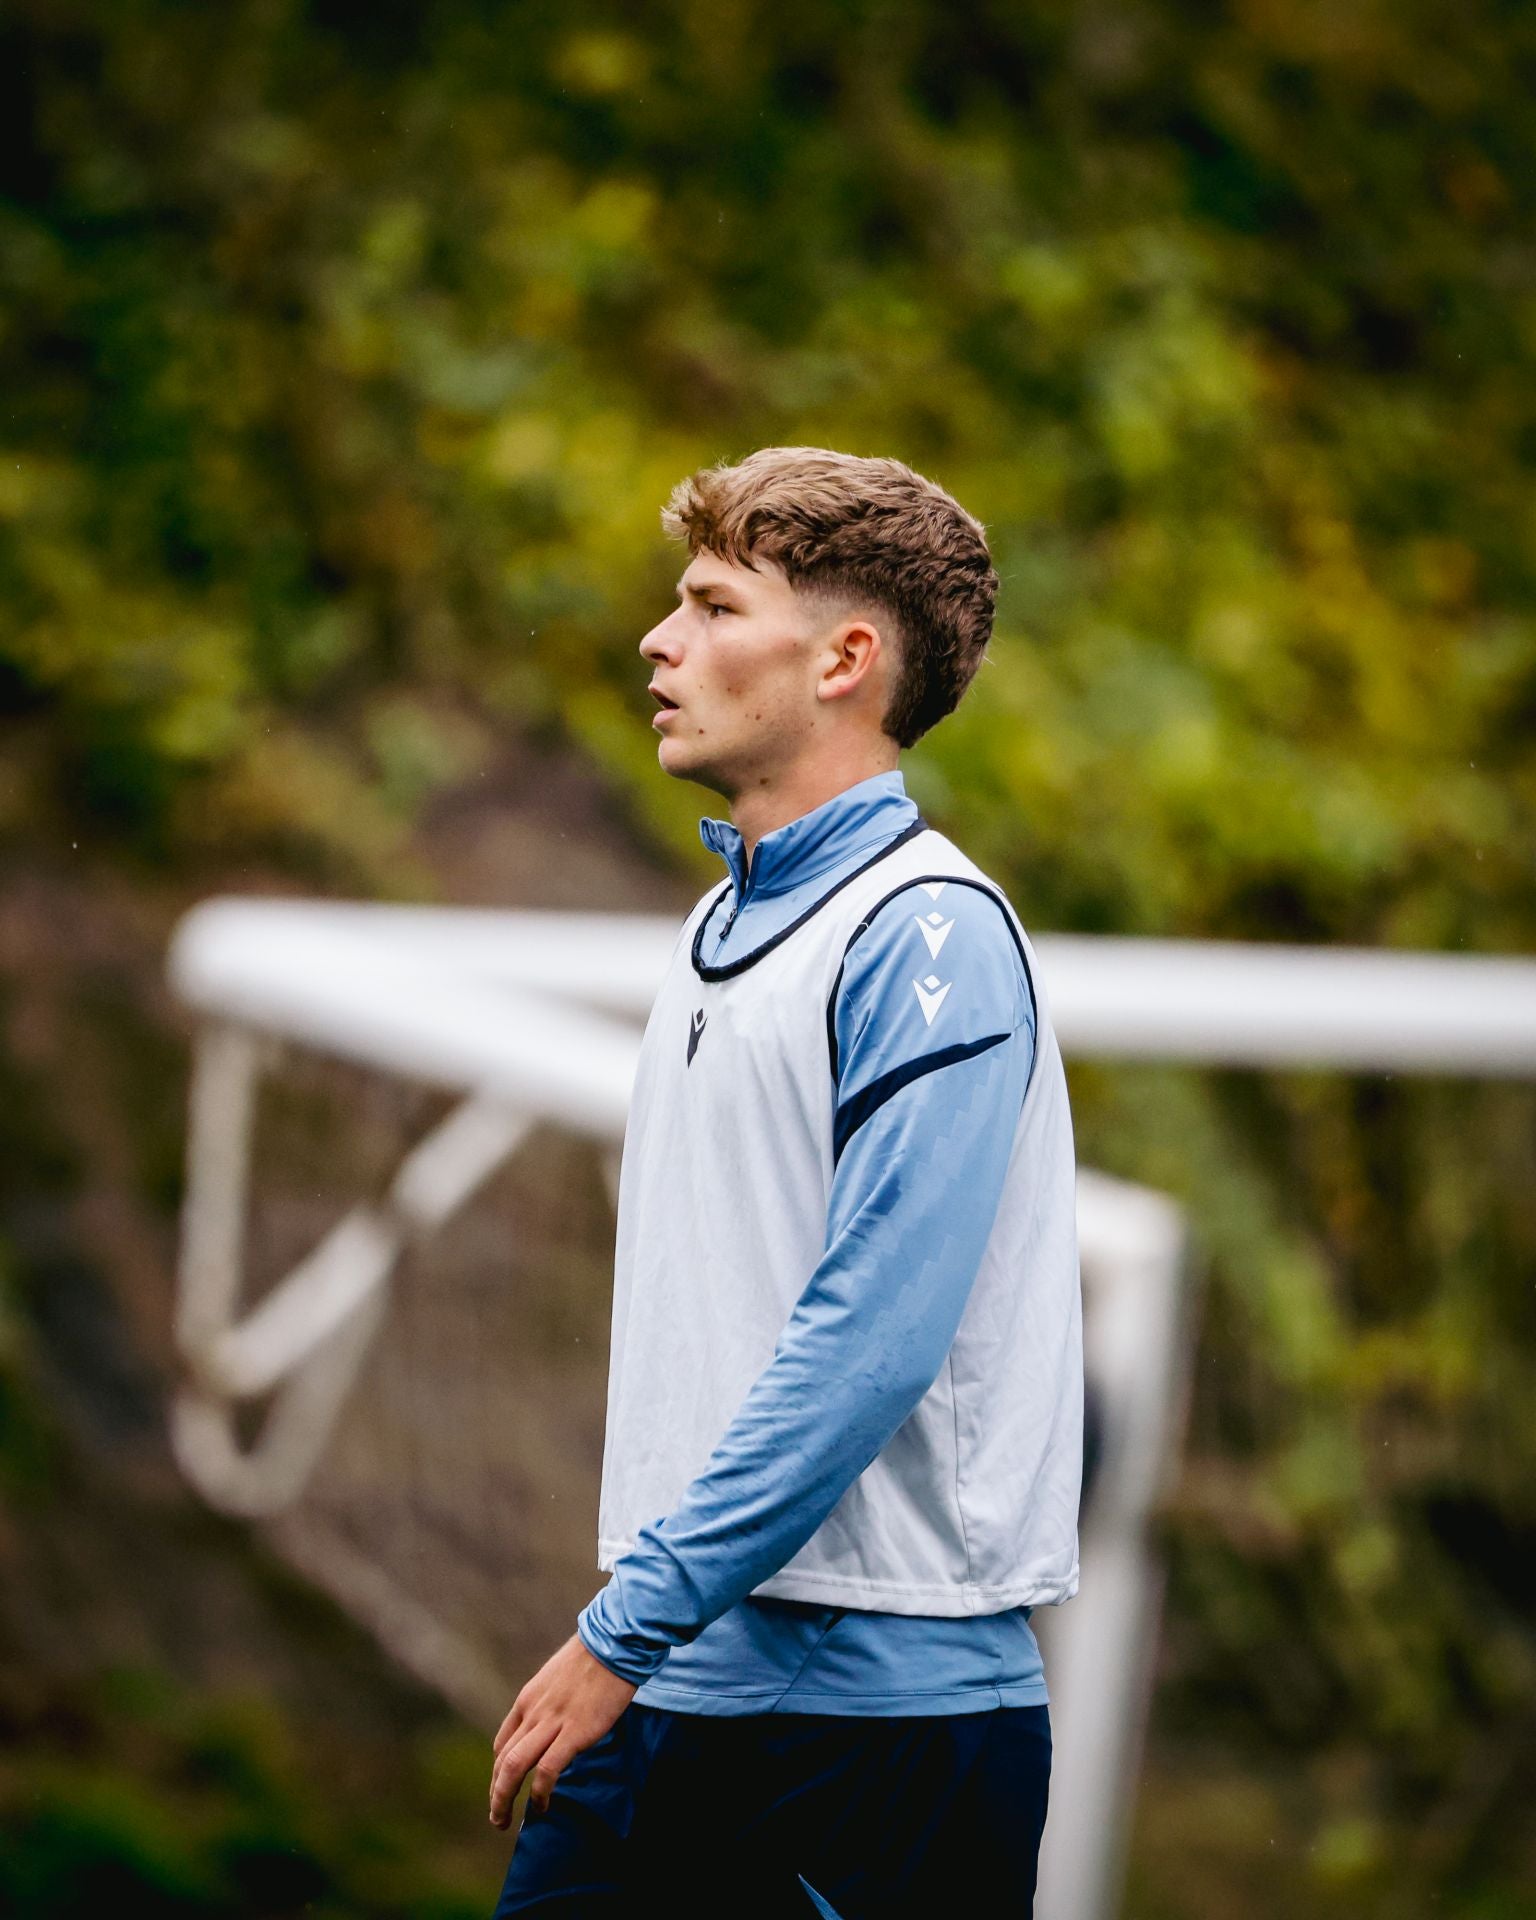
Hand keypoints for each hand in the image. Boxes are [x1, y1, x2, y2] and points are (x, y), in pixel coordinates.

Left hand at [489, 1633, 636, 1827]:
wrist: (613, 1644)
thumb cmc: (594, 1658)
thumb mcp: (560, 1678)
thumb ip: (551, 1704)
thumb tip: (556, 1724)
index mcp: (528, 1700)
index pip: (503, 1743)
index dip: (499, 1771)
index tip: (505, 1788)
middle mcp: (533, 1712)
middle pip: (503, 1760)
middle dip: (496, 1793)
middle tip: (497, 1817)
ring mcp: (552, 1722)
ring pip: (514, 1767)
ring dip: (503, 1798)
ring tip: (504, 1821)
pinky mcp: (575, 1732)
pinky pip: (547, 1770)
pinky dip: (540, 1793)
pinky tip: (543, 1806)